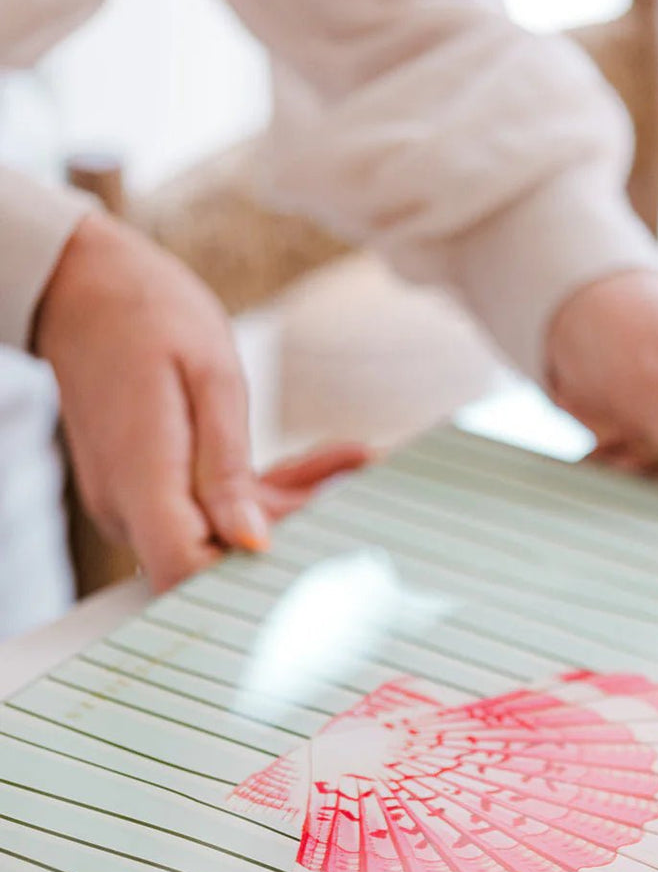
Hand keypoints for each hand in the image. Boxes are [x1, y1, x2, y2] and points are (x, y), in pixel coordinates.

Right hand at [35, 211, 366, 591]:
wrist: (85, 285)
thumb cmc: (146, 312)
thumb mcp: (210, 376)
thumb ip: (228, 466)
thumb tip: (251, 543)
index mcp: (141, 479)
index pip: (184, 570)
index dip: (243, 586)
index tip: (309, 570)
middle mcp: (131, 504)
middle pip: (212, 561)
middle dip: (293, 542)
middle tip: (359, 506)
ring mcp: (141, 500)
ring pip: (225, 534)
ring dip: (294, 509)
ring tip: (357, 467)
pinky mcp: (155, 488)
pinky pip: (217, 506)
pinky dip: (271, 490)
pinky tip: (332, 461)